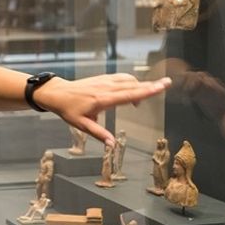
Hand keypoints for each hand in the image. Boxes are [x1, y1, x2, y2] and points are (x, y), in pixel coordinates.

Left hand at [34, 74, 171, 145]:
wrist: (57, 93)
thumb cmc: (69, 110)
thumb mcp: (82, 125)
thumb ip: (98, 134)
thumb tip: (112, 145)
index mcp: (103, 99)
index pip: (130, 95)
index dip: (147, 92)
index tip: (161, 87)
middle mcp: (106, 88)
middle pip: (133, 85)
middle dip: (151, 84)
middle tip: (167, 83)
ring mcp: (105, 81)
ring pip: (129, 80)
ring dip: (141, 85)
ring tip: (150, 92)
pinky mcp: (103, 79)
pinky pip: (121, 78)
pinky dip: (131, 83)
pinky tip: (134, 90)